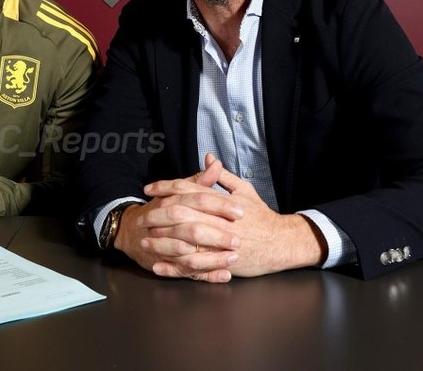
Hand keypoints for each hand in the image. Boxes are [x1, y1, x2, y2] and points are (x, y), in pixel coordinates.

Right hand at [113, 158, 243, 282]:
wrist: (132, 231)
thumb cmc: (160, 210)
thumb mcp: (179, 192)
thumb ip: (199, 180)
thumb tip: (216, 163)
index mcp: (174, 203)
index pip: (199, 200)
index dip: (220, 205)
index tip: (240, 211)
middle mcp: (168, 225)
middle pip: (193, 229)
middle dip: (217, 235)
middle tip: (238, 239)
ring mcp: (167, 247)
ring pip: (190, 255)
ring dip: (214, 258)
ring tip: (234, 258)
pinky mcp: (169, 265)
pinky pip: (190, 273)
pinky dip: (208, 275)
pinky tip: (225, 275)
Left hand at [145, 154, 326, 279]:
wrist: (281, 242)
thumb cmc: (261, 216)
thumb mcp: (244, 190)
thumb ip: (222, 176)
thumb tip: (208, 157)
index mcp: (219, 200)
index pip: (187, 189)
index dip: (166, 187)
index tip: (149, 188)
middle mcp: (217, 219)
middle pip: (180, 214)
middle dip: (158, 214)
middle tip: (141, 215)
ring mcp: (218, 241)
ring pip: (183, 240)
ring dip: (162, 241)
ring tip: (144, 241)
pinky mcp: (221, 262)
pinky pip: (192, 265)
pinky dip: (174, 266)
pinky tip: (159, 266)